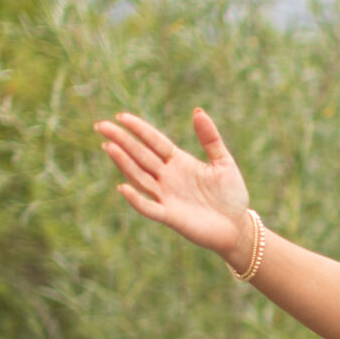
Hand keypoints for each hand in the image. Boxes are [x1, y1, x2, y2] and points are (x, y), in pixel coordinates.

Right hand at [94, 108, 250, 258]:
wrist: (237, 227)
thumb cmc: (231, 195)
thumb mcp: (224, 162)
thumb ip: (210, 139)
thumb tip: (197, 111)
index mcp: (178, 161)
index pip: (154, 141)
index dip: (139, 129)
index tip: (121, 116)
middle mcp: (167, 177)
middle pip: (140, 155)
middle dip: (121, 140)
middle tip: (101, 125)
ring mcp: (166, 196)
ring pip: (139, 177)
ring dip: (123, 163)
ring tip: (108, 146)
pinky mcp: (169, 216)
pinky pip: (148, 207)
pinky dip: (136, 199)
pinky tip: (122, 187)